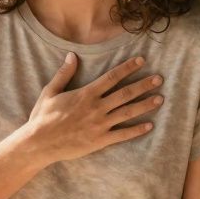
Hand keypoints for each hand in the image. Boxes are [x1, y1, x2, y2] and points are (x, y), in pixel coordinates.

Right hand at [21, 53, 163, 165]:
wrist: (39, 143)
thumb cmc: (42, 118)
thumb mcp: (50, 92)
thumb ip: (64, 74)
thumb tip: (72, 55)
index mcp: (86, 94)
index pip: (112, 77)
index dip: (128, 68)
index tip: (141, 61)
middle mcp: (96, 107)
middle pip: (125, 93)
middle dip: (144, 85)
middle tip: (159, 79)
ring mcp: (100, 125)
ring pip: (128, 112)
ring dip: (145, 105)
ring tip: (160, 99)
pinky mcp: (100, 140)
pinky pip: (123, 134)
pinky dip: (137, 130)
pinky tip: (149, 125)